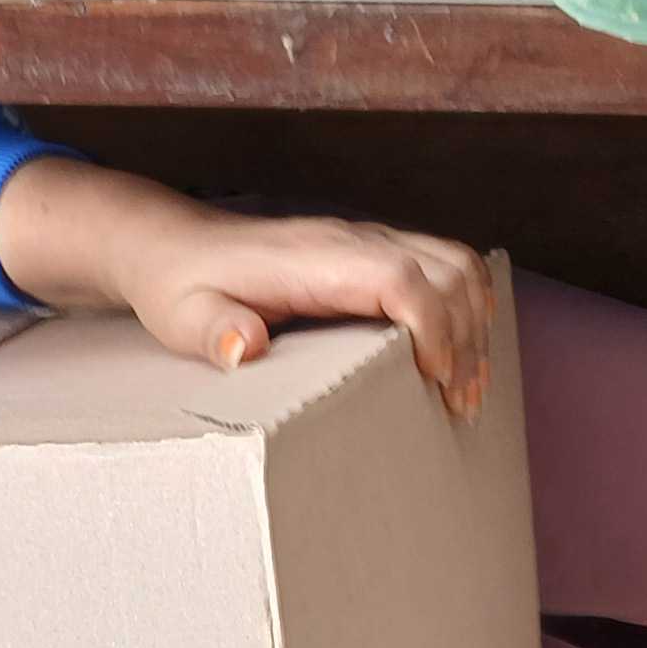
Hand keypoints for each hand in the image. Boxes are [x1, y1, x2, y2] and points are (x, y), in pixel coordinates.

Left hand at [0, 157, 493, 419]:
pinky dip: (465, 305)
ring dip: (475, 323)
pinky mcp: (370, 254)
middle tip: (460, 406)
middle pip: (447, 270)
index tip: (439, 383)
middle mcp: (352, 241)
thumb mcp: (181, 317)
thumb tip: (244, 346)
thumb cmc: (180, 287)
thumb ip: (212, 331)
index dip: (434, 329)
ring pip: (455, 264)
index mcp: (316, 258)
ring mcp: (365, 242)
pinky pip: (441, 266)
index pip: (402, 278)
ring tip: (467, 389)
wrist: (172, 247)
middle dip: (467, 339)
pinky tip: (459, 351)